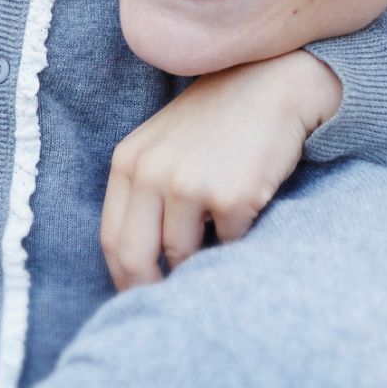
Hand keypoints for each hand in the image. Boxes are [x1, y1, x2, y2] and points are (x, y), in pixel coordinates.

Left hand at [99, 50, 341, 289]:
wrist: (274, 85)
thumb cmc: (220, 121)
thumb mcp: (164, 147)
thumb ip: (145, 194)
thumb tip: (141, 266)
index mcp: (127, 161)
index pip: (112, 239)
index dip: (124, 276)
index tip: (140, 293)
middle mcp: (150, 173)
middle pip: (135, 258)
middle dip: (150, 288)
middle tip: (169, 302)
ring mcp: (188, 185)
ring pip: (184, 256)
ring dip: (202, 258)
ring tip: (220, 226)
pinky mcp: (229, 197)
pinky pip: (228, 244)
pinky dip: (239, 237)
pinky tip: (249, 203)